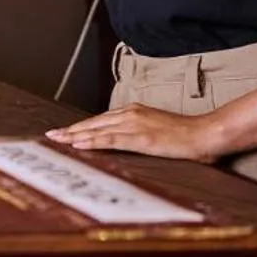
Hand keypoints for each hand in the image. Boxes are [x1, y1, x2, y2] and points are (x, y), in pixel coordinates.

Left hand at [45, 105, 226, 161]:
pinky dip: (92, 142)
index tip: (64, 132)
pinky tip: (78, 145)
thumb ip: (138, 134)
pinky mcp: (141, 138)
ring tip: (57, 140)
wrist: (206, 134)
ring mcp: (135, 125)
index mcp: (134, 111)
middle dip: (71, 130)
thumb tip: (124, 143)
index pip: (100, 120)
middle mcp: (130, 114)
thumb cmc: (185, 135)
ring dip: (75, 136)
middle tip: (51, 135)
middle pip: (93, 123)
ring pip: (97, 130)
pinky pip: (111, 140)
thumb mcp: (157, 131)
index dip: (81, 127)